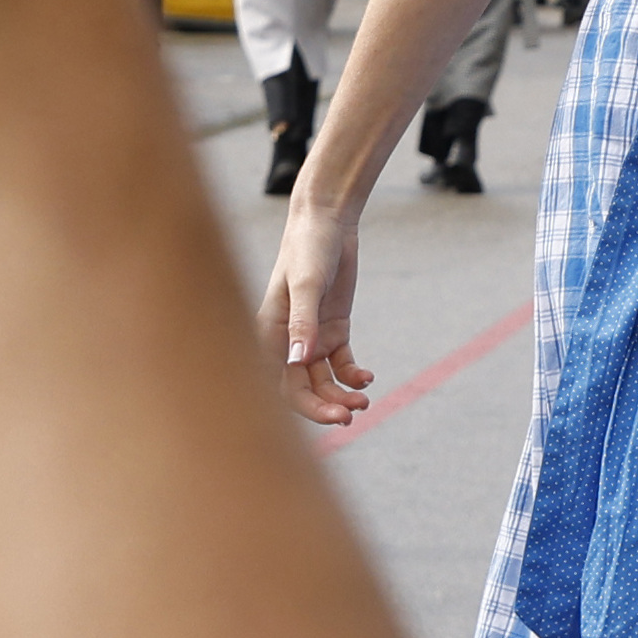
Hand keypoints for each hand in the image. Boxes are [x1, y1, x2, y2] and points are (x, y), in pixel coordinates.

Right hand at [263, 183, 371, 425]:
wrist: (327, 222)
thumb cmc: (308, 247)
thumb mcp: (307, 283)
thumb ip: (304, 321)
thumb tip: (299, 360)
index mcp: (269, 333)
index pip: (282, 384)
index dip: (306, 406)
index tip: (335, 415)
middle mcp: (287, 341)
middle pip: (302, 389)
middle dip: (325, 406)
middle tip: (352, 415)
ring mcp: (311, 337)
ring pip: (323, 381)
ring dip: (341, 394)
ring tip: (365, 399)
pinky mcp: (333, 330)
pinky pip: (341, 363)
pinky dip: (353, 374)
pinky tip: (367, 377)